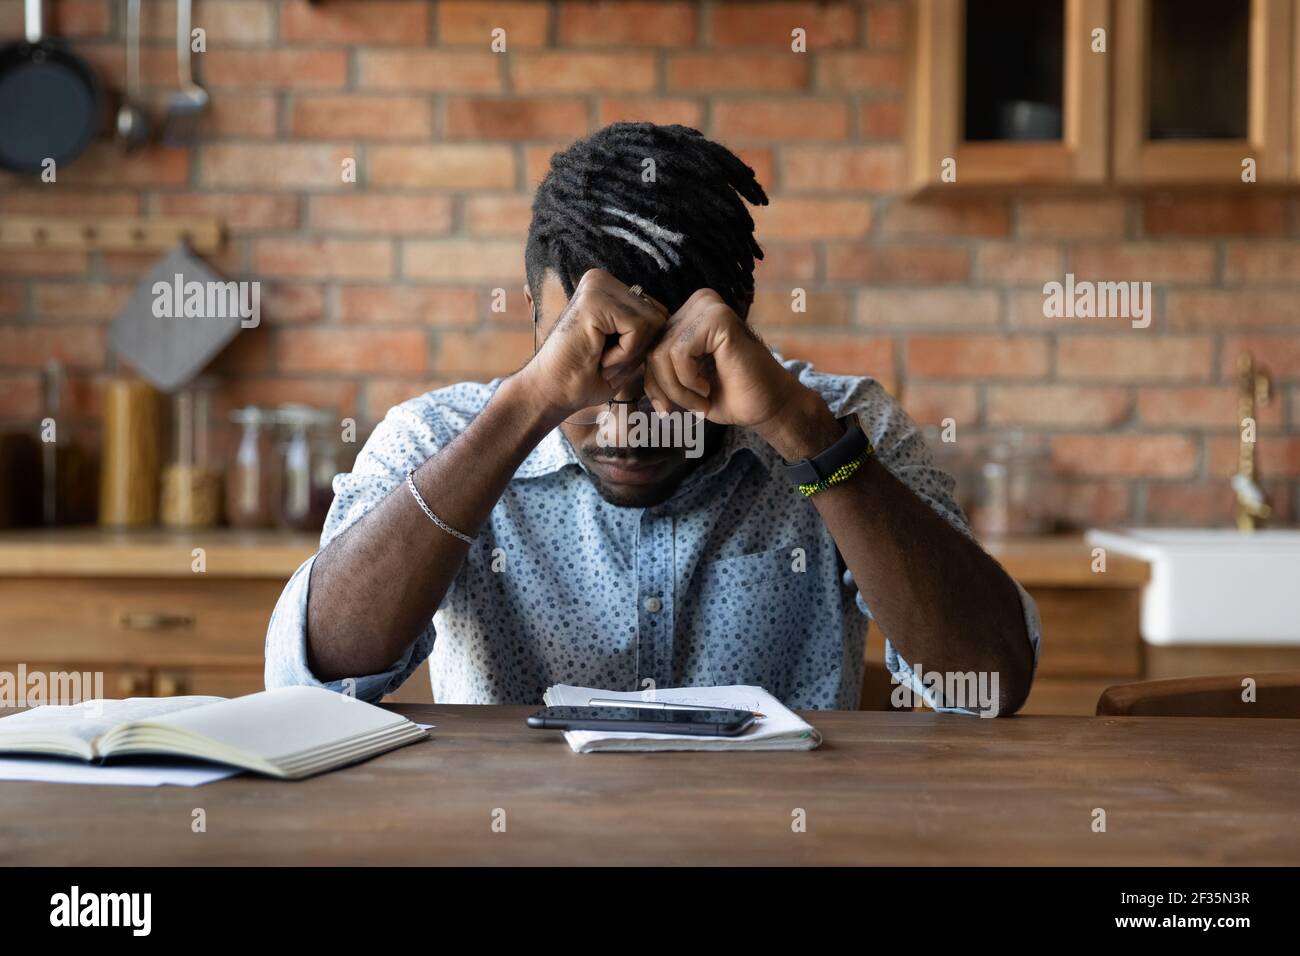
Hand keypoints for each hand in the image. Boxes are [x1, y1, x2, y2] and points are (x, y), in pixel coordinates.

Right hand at [518, 268, 666, 420]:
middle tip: (605, 361)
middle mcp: (601, 279)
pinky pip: (638, 329)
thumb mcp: (625, 348)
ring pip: (652, 323)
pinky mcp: (595, 300)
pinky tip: (599, 358)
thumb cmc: (585, 377)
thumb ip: (646, 330)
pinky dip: (625, 355)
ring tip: (602, 360)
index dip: (643, 346)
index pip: (656, 311)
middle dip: (640, 349)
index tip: (610, 358)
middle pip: (659, 315)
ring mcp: (596, 286)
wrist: (550, 394)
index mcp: (607, 287)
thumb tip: (676, 321)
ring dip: (631, 354)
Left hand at [642, 289, 802, 429]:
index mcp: (689, 314)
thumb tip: (614, 370)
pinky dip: (688, 380)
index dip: (652, 383)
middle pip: (652, 349)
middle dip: (664, 388)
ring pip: (662, 353)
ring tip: (701, 401)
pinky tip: (708, 388)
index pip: (649, 347)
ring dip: (678, 389)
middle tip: (690, 409)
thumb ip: (658, 368)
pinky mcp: (718, 318)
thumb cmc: (729, 397)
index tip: (667, 410)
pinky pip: (679, 352)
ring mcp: (709, 306)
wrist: (768, 407)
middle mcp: (698, 303)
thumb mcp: (682, 382)